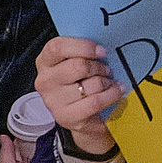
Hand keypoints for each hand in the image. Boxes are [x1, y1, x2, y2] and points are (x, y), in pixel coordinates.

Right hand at [33, 37, 122, 155]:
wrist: (81, 116)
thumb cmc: (79, 84)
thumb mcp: (76, 64)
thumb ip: (82, 53)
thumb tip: (102, 46)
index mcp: (45, 62)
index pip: (57, 47)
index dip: (83, 46)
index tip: (101, 50)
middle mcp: (45, 80)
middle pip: (78, 66)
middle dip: (99, 67)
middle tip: (107, 69)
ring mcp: (53, 100)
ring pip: (90, 84)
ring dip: (106, 82)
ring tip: (110, 82)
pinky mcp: (66, 116)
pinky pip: (95, 101)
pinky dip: (111, 95)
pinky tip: (116, 91)